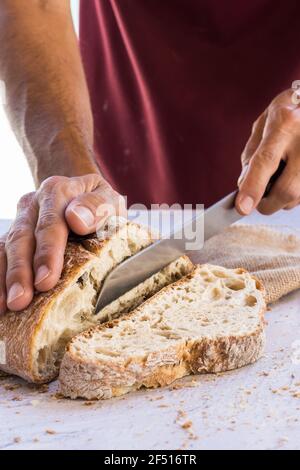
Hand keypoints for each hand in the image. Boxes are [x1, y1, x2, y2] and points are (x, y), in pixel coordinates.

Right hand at [0, 174, 125, 313]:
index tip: (45, 280)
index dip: (46, 253)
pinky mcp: (13, 237)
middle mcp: (33, 205)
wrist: (84, 196)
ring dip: (5, 278)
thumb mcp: (109, 200)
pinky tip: (0, 304)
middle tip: (21, 300)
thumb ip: (98, 207)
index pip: (50, 223)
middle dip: (20, 272)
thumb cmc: (101, 206)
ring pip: (6, 248)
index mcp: (57, 192)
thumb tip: (76, 220)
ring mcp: (20, 221)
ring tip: (8, 307)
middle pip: (22, 238)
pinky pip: (0, 256)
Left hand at [236, 89, 299, 214]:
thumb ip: (252, 152)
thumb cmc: (292, 108)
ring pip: (298, 197)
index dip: (253, 187)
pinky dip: (296, 195)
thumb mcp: (266, 120)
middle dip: (268, 203)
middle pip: (287, 189)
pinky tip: (294, 176)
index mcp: (285, 123)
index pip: (266, 161)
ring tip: (282, 178)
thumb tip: (243, 184)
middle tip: (259, 202)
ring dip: (283, 199)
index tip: (242, 208)